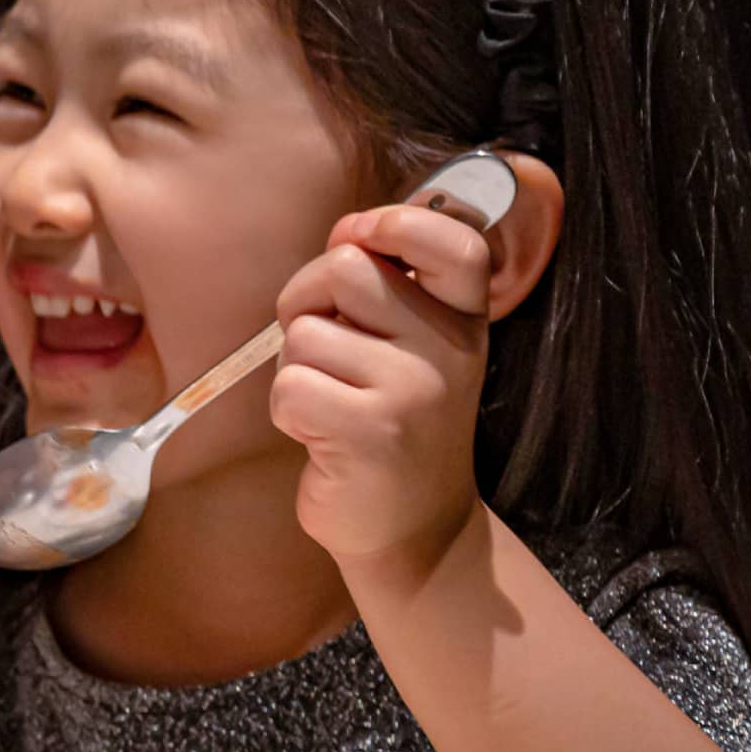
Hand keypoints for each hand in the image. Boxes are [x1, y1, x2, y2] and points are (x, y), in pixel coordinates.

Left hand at [270, 202, 492, 569]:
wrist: (417, 531)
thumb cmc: (396, 425)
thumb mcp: (417, 349)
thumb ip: (390, 288)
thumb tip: (348, 233)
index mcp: (463, 320)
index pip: (457, 243)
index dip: (400, 220)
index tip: (363, 235)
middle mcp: (448, 349)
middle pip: (345, 268)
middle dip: (307, 299)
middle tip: (323, 349)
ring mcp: (412, 391)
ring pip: (304, 333)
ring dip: (296, 368)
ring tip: (332, 406)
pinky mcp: (370, 432)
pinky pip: (289, 386)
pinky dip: (287, 411)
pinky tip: (321, 437)